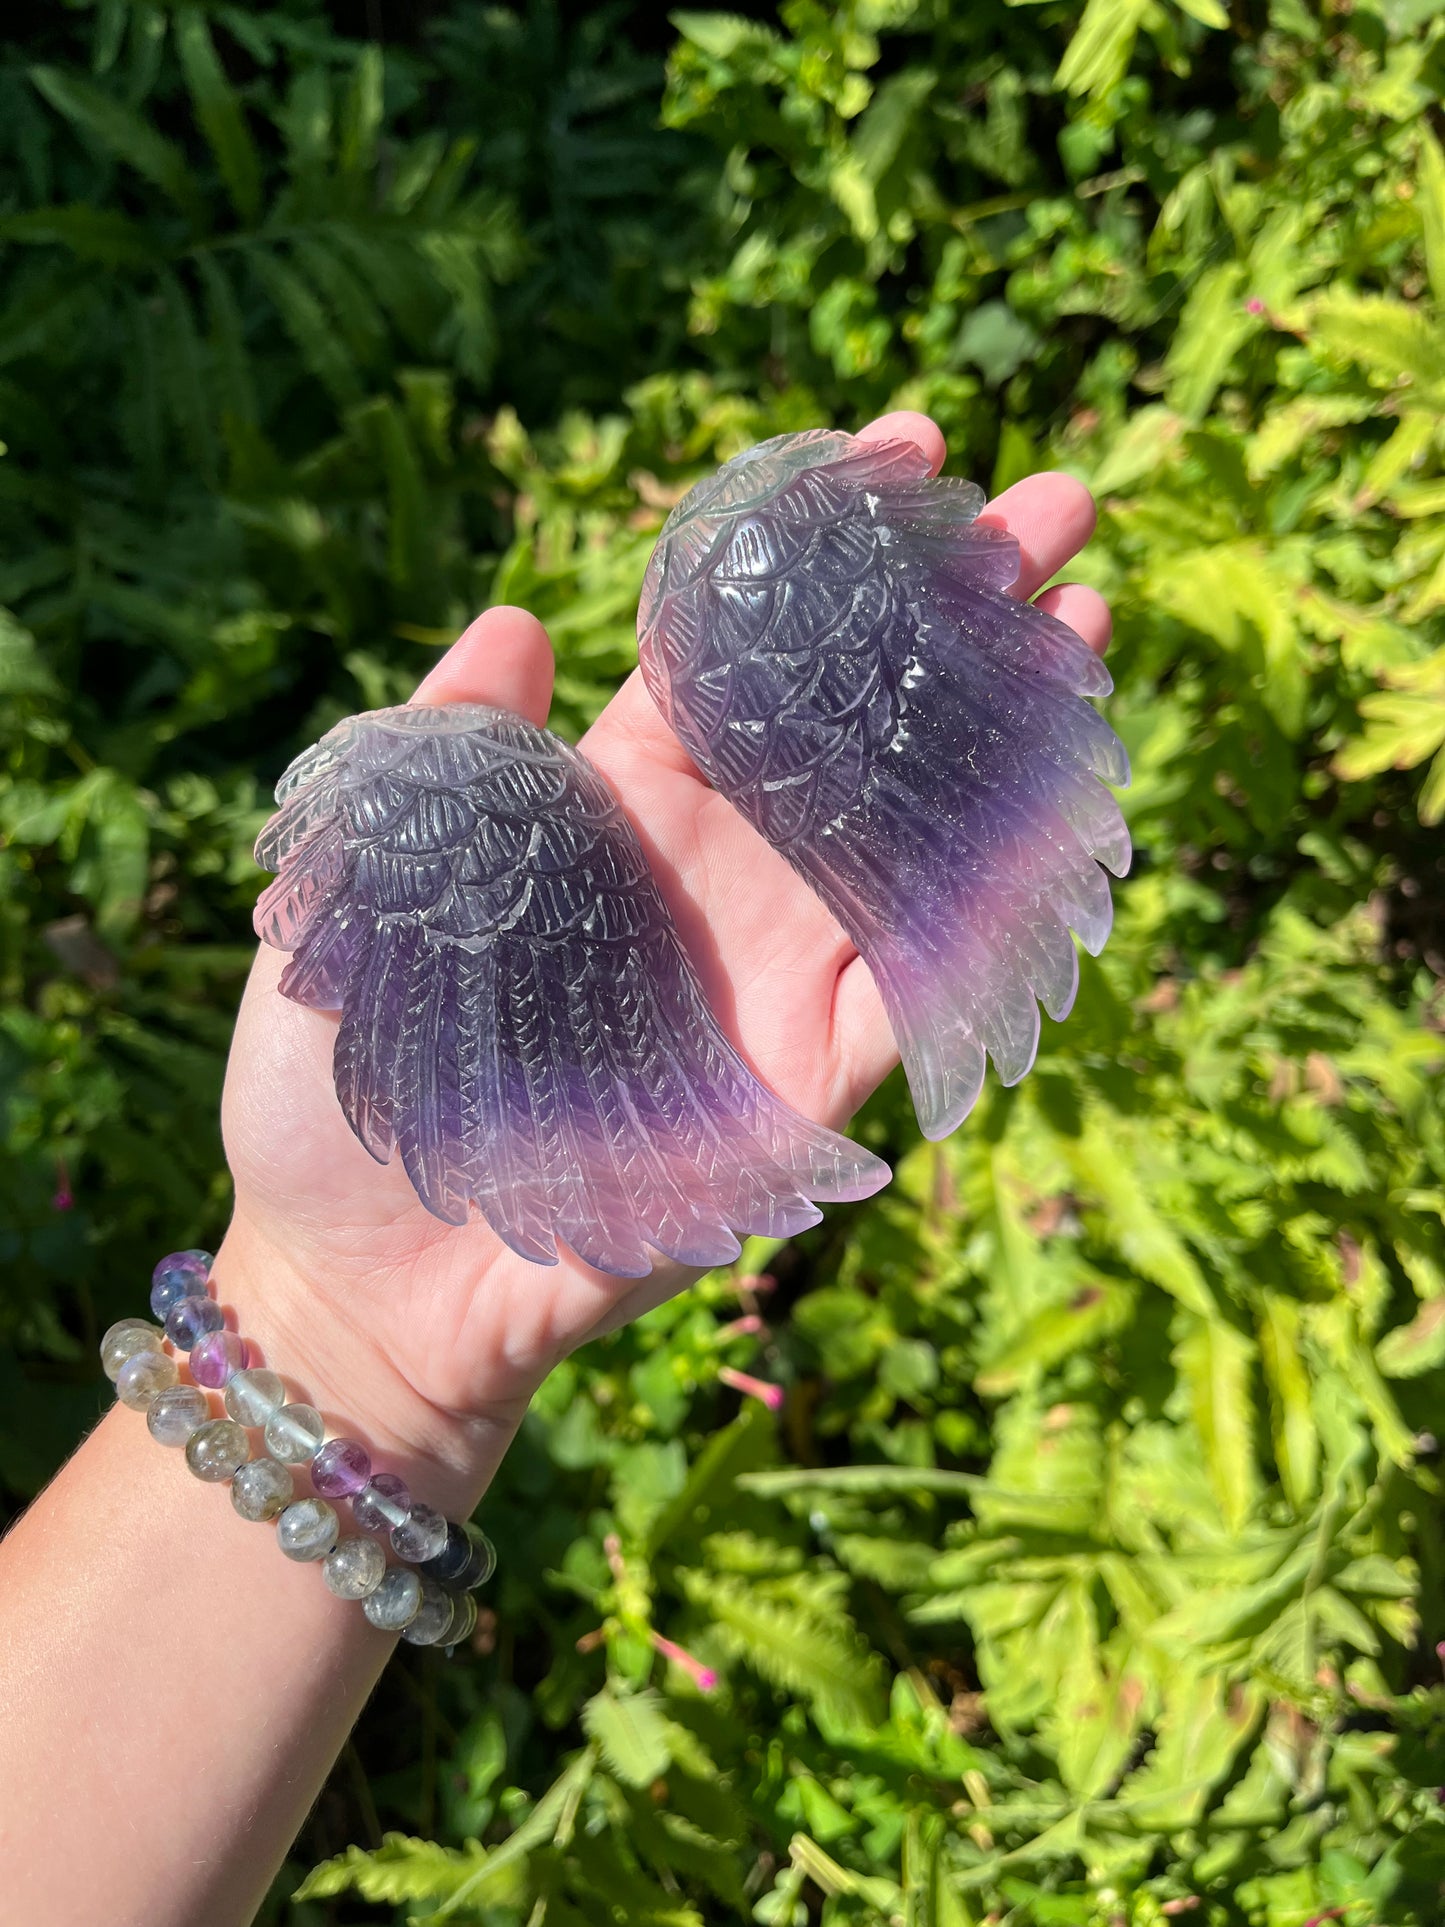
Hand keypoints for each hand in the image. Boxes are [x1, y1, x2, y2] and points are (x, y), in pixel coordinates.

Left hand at [215, 413, 1111, 1512]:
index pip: (736, 649)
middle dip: (959, 608)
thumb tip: (514, 620)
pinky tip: (1074, 795)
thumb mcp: (347, 899)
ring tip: (1092, 604)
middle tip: (1055, 500)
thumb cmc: (335, 1093)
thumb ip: (432, 761)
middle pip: (860, 715)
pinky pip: (928, 974)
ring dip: (1011, 720)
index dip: (819, 551)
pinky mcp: (815, 1079)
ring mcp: (779, 967)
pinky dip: (1002, 892)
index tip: (900, 446)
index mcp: (613, 804)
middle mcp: (719, 868)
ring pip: (919, 823)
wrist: (367, 1282)